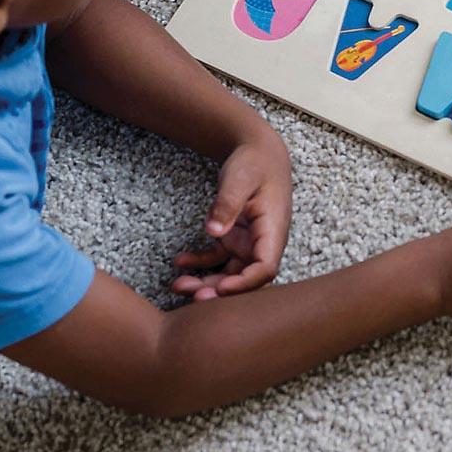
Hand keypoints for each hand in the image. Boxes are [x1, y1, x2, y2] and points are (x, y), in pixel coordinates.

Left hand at [172, 132, 292, 300]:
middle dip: (221, 291)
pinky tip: (180, 262)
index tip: (221, 288)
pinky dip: (200, 263)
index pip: (265, 267)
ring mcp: (248, 242)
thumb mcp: (240, 177)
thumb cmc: (254, 163)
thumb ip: (227, 203)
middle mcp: (263, 241)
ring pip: (230, 273)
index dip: (245, 283)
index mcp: (273, 229)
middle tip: (193, 298)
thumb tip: (214, 231)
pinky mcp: (234, 238)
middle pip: (245, 277)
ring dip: (207, 282)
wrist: (259, 152)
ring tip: (178, 285)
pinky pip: (217, 258)